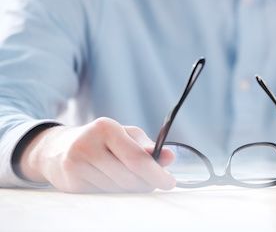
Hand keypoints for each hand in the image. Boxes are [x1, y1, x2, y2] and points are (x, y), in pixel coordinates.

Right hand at [19, 117, 176, 192]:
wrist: (58, 149)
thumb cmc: (101, 140)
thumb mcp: (125, 135)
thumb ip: (147, 146)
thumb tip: (169, 157)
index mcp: (106, 128)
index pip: (136, 158)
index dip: (156, 173)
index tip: (170, 182)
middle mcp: (88, 144)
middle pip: (128, 177)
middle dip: (146, 183)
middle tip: (153, 183)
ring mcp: (76, 165)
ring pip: (117, 189)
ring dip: (130, 189)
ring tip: (130, 179)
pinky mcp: (70, 183)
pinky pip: (103, 195)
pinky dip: (113, 192)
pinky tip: (110, 182)